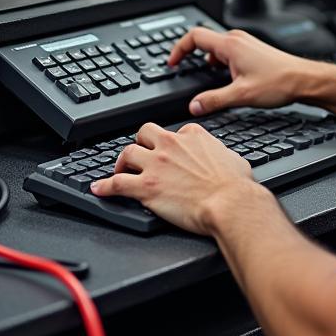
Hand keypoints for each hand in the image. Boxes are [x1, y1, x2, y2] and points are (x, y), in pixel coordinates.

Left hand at [90, 122, 257, 233]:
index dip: (170, 143)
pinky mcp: (146, 187)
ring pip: (127, 153)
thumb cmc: (236, 187)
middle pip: (144, 133)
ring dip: (121, 162)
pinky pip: (116, 183)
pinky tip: (99, 189)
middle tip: (139, 155)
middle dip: (140, 143)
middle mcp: (171, 145)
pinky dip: (105, 186)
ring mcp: (156, 165)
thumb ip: (221, 154)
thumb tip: (224, 159)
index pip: (175, 131)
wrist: (230, 204)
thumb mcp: (234, 159)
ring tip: (119, 170)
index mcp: (192, 136)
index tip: (169, 152)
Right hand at [167, 27, 313, 115]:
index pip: (194, 36)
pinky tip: (226, 78)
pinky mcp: (252, 49)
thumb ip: (214, 100)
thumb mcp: (241, 95)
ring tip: (206, 77)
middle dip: (191, 55)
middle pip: (204, 40)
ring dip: (207, 60)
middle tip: (184, 70)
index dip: (178, 48)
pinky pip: (228, 50)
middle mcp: (237, 39)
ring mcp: (246, 43)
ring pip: (217, 46)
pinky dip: (220, 62)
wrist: (304, 80)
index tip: (172, 62)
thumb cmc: (279, 82)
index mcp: (230, 45)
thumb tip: (194, 105)